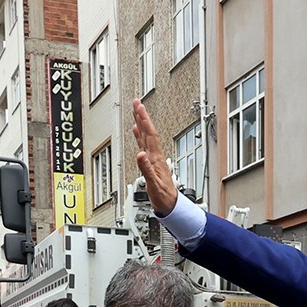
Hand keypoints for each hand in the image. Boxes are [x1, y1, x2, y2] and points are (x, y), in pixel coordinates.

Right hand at [131, 99, 179, 215]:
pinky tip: (137, 131)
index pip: (150, 135)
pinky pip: (144, 145)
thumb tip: (141, 154)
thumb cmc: (163, 196)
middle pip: (148, 132)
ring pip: (146, 136)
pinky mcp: (151, 162)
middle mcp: (155, 156)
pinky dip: (140, 136)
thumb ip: (147, 169)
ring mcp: (153, 158)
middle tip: (137, 102)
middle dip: (142, 116)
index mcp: (156, 159)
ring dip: (141, 123)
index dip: (144, 121)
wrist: (170, 204)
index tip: (139, 107)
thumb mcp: (153, 184)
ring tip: (137, 112)